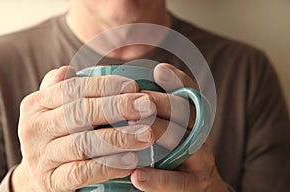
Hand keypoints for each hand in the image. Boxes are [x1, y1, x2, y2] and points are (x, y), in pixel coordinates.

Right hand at [11, 66, 155, 191]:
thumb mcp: (54, 110)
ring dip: (119, 139)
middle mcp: (33, 128)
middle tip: (148, 107)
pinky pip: (82, 173)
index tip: (134, 86)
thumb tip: (69, 70)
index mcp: (36, 104)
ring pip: (84, 144)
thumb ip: (62, 90)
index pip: (72, 89)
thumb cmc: (57, 135)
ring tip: (146, 135)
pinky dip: (108, 166)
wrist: (41, 174)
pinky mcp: (50, 182)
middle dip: (118, 108)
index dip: (105, 86)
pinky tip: (131, 162)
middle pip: (80, 113)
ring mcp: (40, 157)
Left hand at [130, 63, 228, 191]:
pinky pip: (177, 181)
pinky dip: (157, 178)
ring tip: (131, 128)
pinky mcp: (194, 185)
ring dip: (157, 133)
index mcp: (193, 118)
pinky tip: (137, 175)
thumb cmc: (174, 154)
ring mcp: (200, 160)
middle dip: (160, 103)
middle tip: (133, 101)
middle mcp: (199, 135)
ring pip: (182, 142)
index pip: (191, 94)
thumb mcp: (170, 130)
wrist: (197, 188)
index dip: (178, 80)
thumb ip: (156, 113)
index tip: (159, 70)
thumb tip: (126, 93)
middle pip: (185, 113)